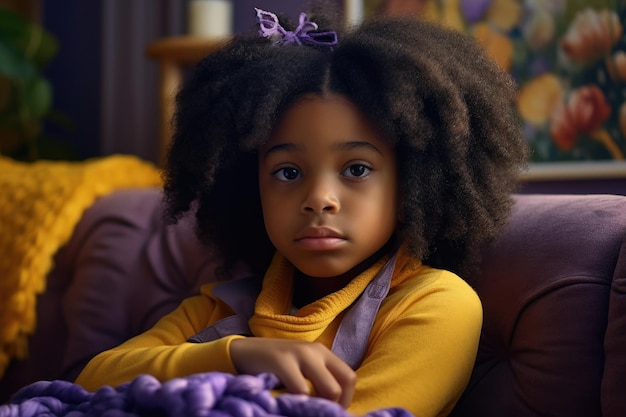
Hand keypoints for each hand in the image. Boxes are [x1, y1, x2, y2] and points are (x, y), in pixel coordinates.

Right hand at [230, 338, 356, 407]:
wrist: (243, 352)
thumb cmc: (274, 366)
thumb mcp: (301, 368)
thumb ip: (317, 379)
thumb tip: (334, 406)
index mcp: (322, 352)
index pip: (349, 378)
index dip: (345, 400)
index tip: (329, 411)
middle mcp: (315, 351)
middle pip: (342, 386)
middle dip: (333, 406)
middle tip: (317, 413)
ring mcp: (299, 354)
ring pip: (330, 390)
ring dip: (319, 407)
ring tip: (304, 410)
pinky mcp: (282, 361)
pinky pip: (302, 391)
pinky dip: (300, 404)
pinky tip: (289, 405)